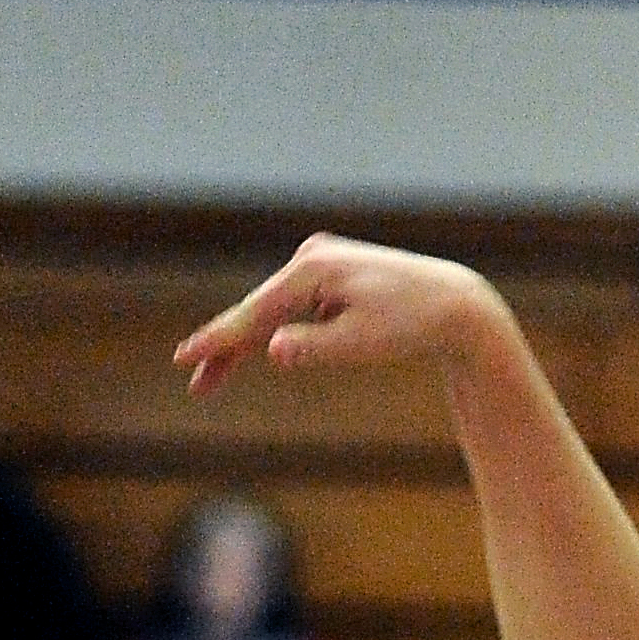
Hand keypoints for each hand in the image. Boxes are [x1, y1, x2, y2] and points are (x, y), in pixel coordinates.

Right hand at [177, 235, 503, 400]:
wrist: (452, 304)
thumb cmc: (410, 325)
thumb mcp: (361, 343)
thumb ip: (314, 347)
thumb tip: (272, 348)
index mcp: (313, 270)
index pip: (255, 312)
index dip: (219, 340)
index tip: (186, 357)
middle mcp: (312, 257)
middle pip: (256, 309)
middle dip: (225, 347)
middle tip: (194, 382)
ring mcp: (321, 263)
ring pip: (271, 309)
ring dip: (245, 342)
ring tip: (212, 377)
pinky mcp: (331, 276)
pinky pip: (290, 307)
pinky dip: (272, 330)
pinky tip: (252, 349)